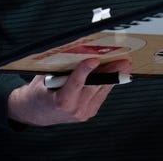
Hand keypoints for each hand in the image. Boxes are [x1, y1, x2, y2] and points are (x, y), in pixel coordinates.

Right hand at [7, 58, 131, 125]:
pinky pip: (101, 95)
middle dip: (109, 73)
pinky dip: (108, 83)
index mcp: (60, 101)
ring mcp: (84, 112)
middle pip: (94, 87)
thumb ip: (59, 67)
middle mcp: (74, 109)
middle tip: (121, 61)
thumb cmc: (40, 92)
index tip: (94, 59)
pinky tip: (116, 73)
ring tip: (124, 65)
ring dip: (113, 77)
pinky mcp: (90, 112)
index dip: (85, 71)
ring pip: (101, 91)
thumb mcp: (44, 77)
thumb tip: (75, 50)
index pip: (75, 84)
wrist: (38, 113)